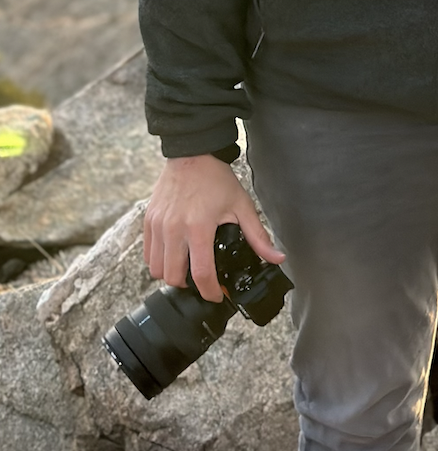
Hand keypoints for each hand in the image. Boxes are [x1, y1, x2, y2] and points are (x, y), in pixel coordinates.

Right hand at [143, 155, 284, 302]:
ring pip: (156, 270)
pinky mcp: (148, 222)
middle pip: (174, 278)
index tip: (218, 296)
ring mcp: (158, 226)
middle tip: (202, 280)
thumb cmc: (216, 180)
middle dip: (189, 286)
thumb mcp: (242, 205)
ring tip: (188, 266)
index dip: (210, 292)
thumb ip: (258, 236)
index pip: (201, 274)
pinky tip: (175, 253)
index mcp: (198, 227)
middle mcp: (174, 229)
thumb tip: (277, 257)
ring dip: (172, 275)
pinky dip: (160, 261)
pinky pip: (148, 255)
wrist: (192, 154)